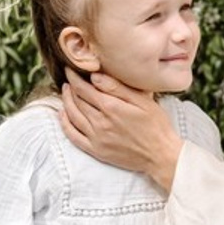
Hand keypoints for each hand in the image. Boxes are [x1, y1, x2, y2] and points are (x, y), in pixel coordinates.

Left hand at [59, 68, 183, 188]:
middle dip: (70, 87)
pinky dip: (65, 124)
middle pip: (77, 101)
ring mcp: (96, 138)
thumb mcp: (143, 101)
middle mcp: (100, 123)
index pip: (84, 89)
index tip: (70, 69)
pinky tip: (62, 115)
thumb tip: (95, 76)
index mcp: (111, 108)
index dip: (74, 77)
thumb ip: (117, 88)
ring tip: (66, 92)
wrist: (161, 155)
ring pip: (72, 116)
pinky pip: (73, 136)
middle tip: (68, 79)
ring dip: (66, 102)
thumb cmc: (156, 125)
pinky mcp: (96, 150)